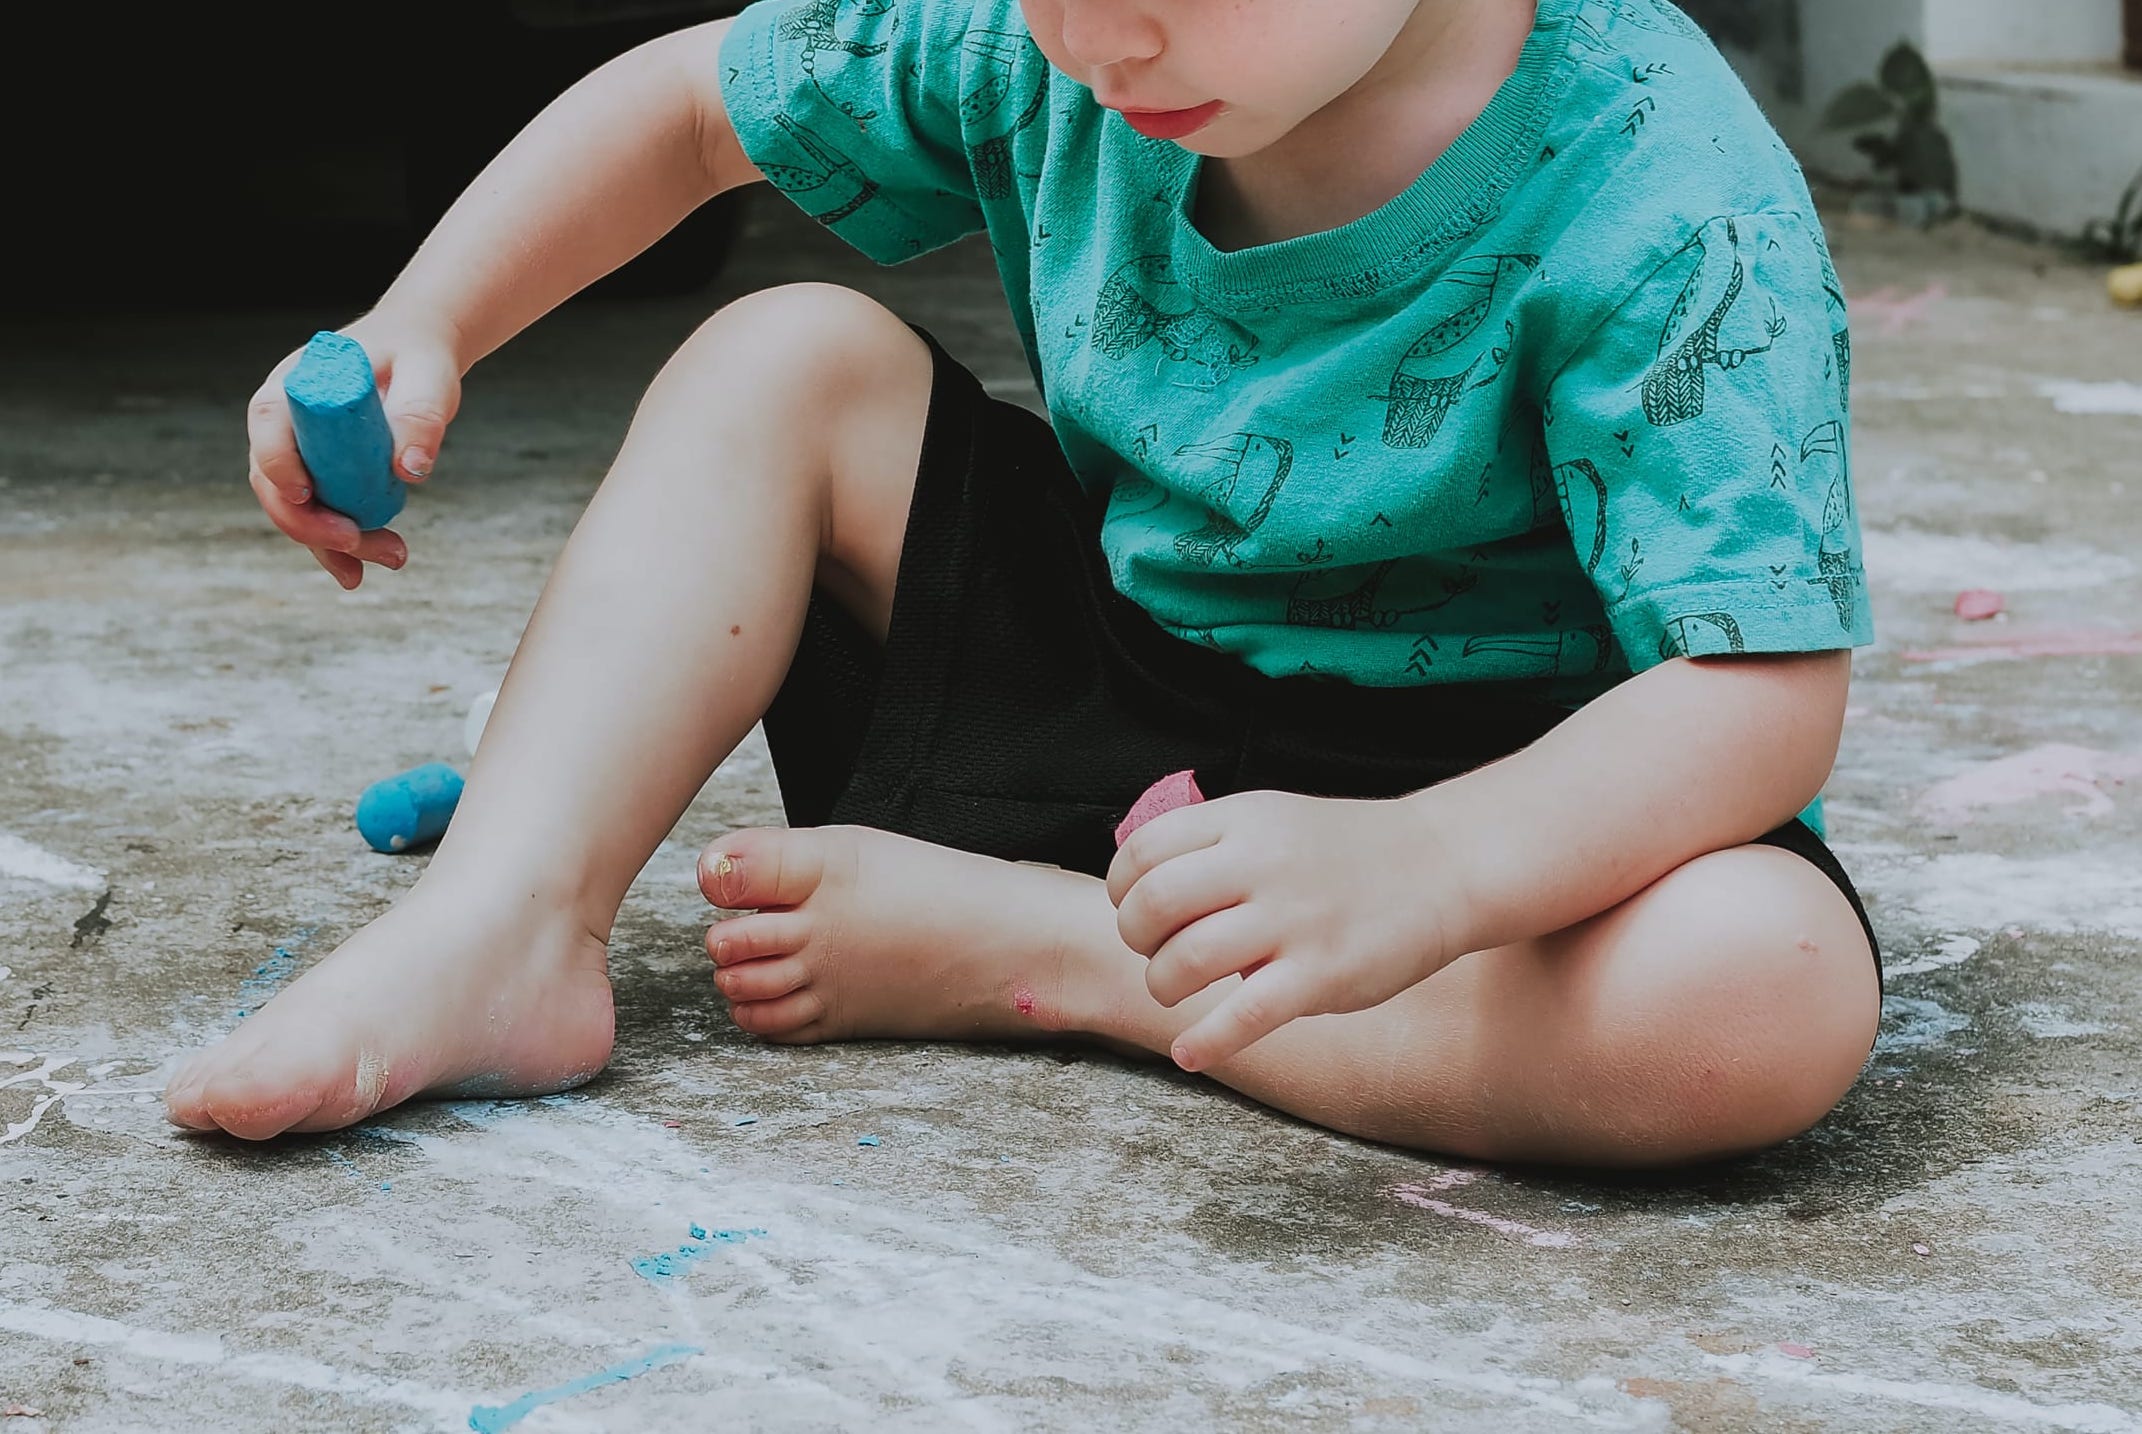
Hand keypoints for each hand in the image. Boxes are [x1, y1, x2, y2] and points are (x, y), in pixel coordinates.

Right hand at [246, 320, 462, 588]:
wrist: (419, 357)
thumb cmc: (417, 355)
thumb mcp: (427, 375)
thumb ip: (420, 414)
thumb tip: (411, 470)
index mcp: (295, 386)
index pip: (268, 425)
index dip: (277, 464)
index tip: (305, 495)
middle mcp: (285, 424)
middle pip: (273, 482)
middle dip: (309, 522)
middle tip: (357, 542)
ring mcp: (300, 455)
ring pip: (297, 511)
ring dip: (333, 544)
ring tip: (391, 557)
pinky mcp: (322, 479)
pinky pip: (319, 518)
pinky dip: (338, 548)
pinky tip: (360, 572)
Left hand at [1106, 790, 1460, 1072]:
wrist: (1443, 866)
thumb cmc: (1347, 852)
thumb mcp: (1274, 820)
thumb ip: (1212, 844)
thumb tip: (1138, 887)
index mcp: (1243, 820)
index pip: (1143, 851)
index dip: (1121, 889)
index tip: (1133, 911)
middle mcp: (1262, 865)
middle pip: (1153, 904)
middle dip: (1136, 938)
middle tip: (1157, 952)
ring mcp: (1293, 921)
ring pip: (1188, 960)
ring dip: (1164, 986)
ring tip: (1177, 992)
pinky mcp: (1321, 975)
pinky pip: (1244, 1016)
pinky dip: (1206, 1041)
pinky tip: (1190, 1053)